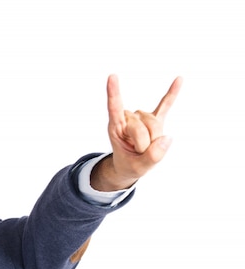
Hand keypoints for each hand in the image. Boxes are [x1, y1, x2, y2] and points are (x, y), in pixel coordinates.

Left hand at [92, 75, 182, 190]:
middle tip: (139, 153)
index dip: (114, 93)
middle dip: (146, 142)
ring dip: (155, 138)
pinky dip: (172, 93)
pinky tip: (179, 79)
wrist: (131, 166)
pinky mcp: (156, 118)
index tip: (112, 77)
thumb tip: (167, 138)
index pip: (114, 107)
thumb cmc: (130, 165)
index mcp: (116, 127)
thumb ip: (151, 157)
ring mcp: (142, 117)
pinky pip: (166, 105)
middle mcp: (128, 118)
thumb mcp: (137, 168)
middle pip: (144, 124)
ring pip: (155, 123)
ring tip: (146, 147)